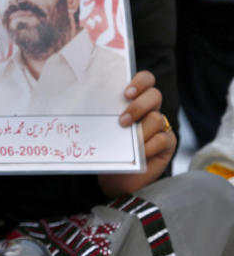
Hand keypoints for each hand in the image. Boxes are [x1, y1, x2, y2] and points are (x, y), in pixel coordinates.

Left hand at [98, 70, 176, 197]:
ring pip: (156, 117)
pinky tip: (139, 152)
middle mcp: (150, 109)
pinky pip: (162, 138)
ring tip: (127, 139)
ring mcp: (161, 126)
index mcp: (135, 99)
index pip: (145, 79)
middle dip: (138, 106)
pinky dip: (148, 145)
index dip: (140, 81)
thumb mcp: (104, 126)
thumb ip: (104, 111)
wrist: (116, 175)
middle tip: (123, 120)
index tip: (126, 93)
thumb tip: (87, 98)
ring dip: (140, 130)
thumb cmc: (108, 146)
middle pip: (155, 95)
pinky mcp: (168, 143)